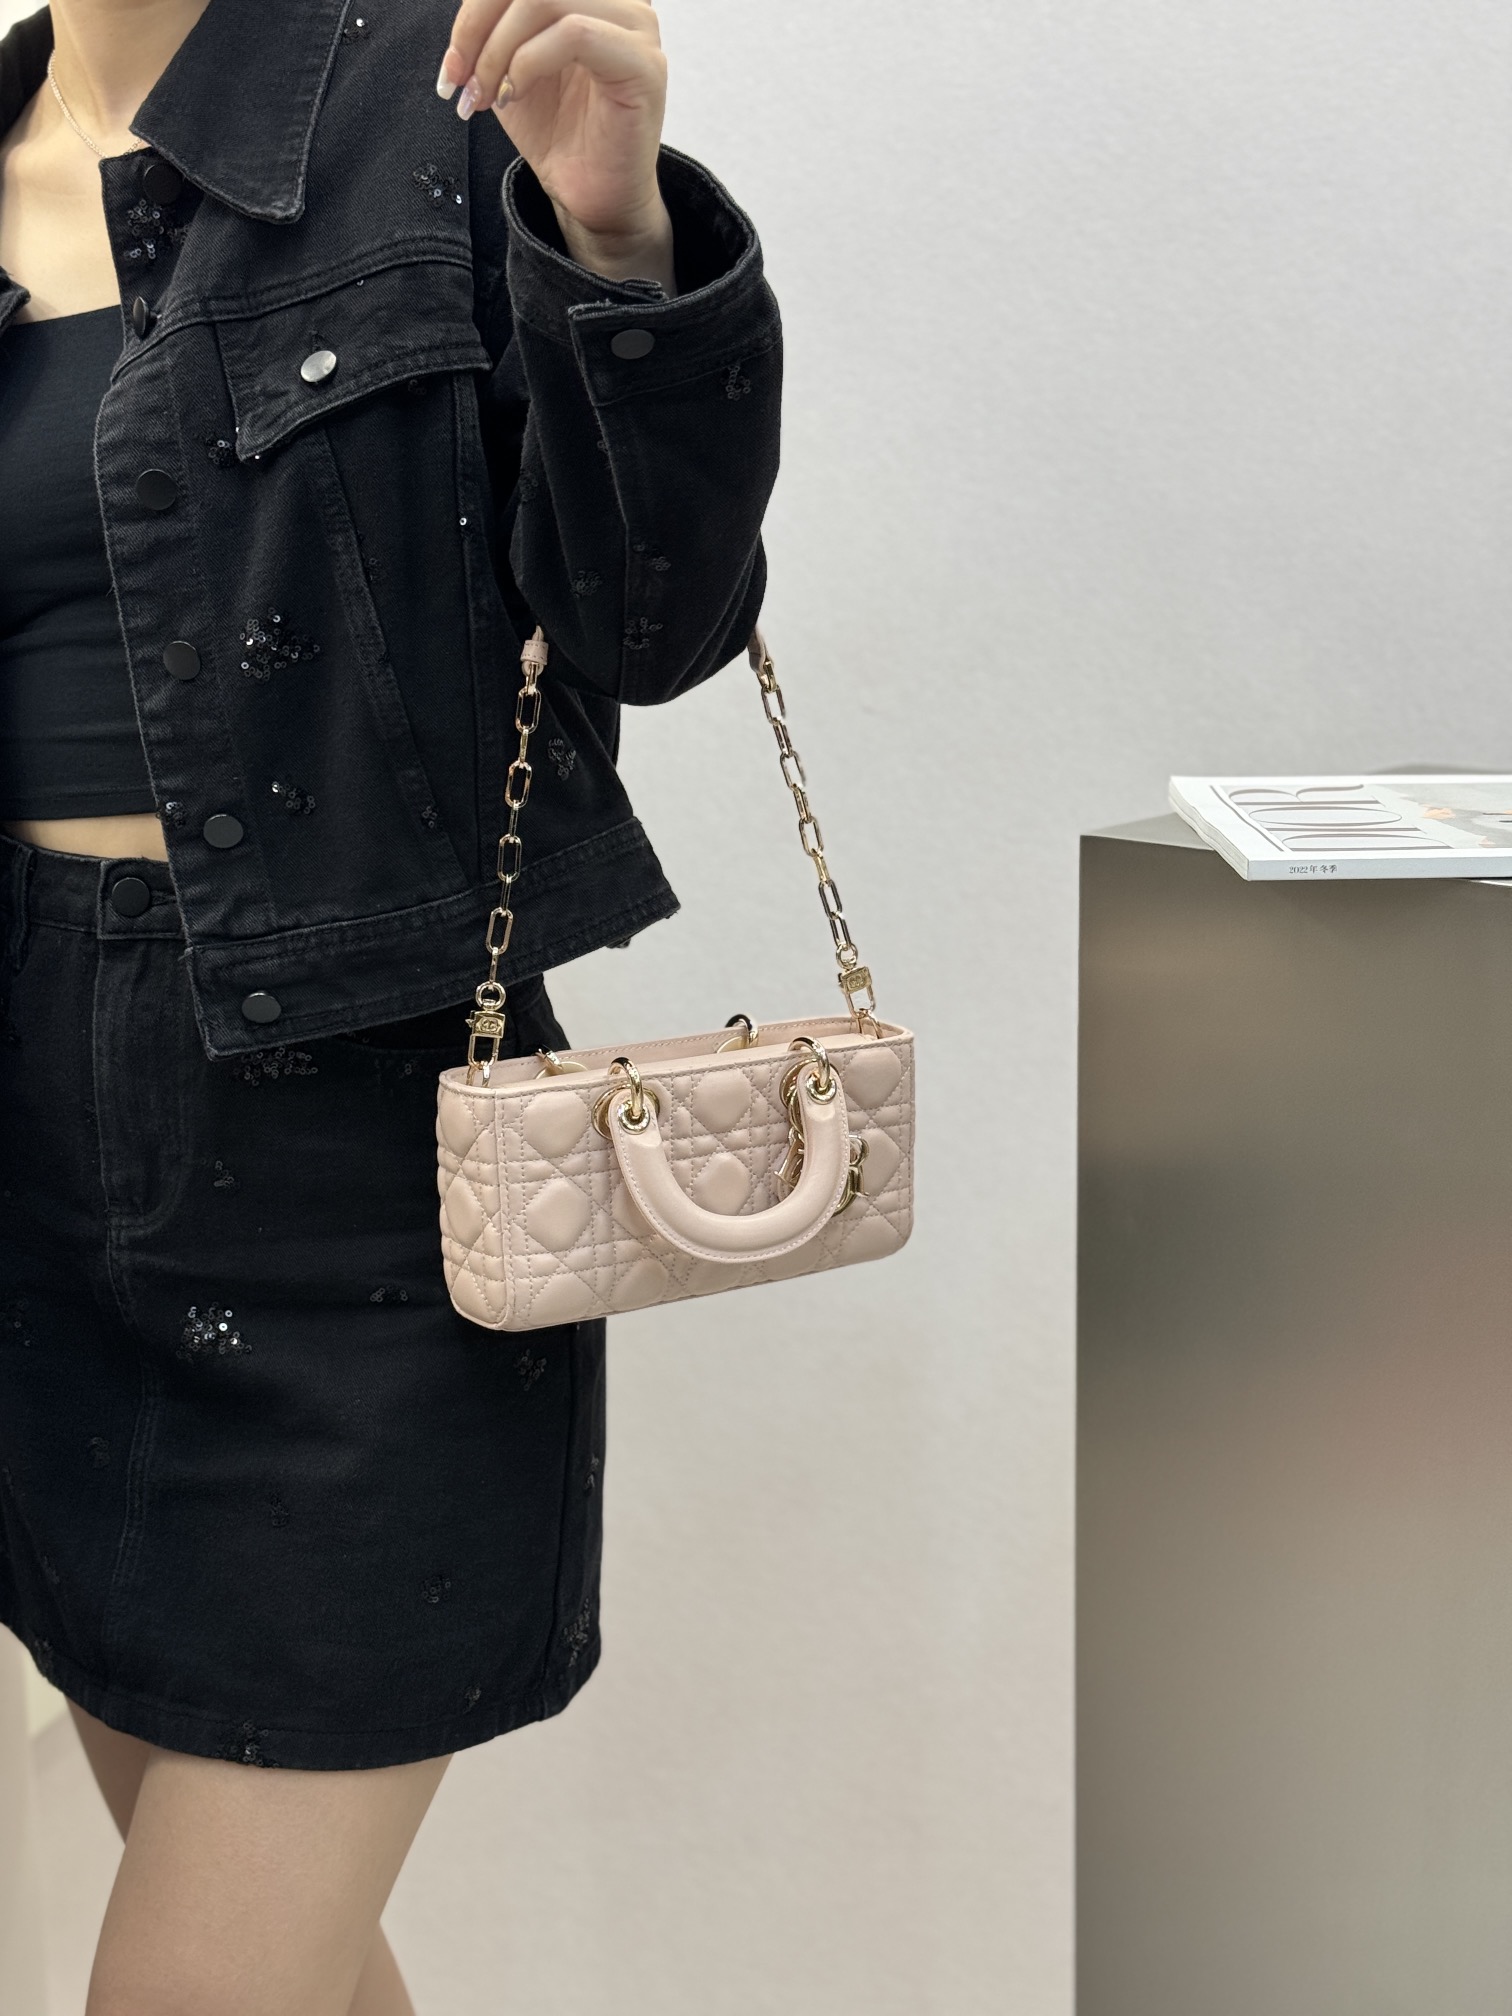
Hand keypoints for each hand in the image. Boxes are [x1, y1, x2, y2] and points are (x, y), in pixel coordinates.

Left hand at [438, 1, 675, 291]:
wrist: (590, 197)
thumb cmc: (557, 134)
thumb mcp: (507, 65)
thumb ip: (493, 25)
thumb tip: (462, 9)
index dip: (474, 11)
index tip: (451, 65)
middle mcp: (618, 2)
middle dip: (479, 29)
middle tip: (462, 82)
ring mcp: (636, 29)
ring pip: (546, 0)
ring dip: (500, 50)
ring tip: (487, 96)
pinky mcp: (643, 65)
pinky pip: (575, 34)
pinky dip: (529, 62)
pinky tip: (514, 95)